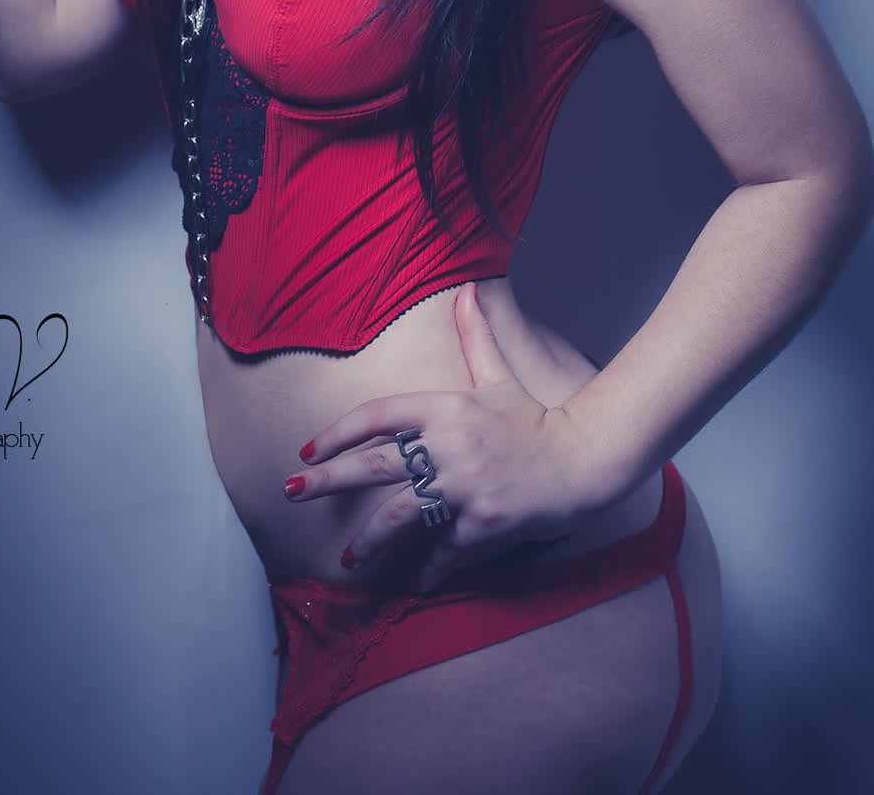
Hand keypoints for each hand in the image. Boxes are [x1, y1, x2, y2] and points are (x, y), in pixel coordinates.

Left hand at [286, 282, 605, 594]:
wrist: (582, 460)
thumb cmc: (535, 419)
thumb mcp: (499, 377)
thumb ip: (477, 336)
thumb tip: (467, 290)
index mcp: (446, 408)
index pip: (379, 415)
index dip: (340, 430)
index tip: (312, 447)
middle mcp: (448, 447)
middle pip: (374, 465)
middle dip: (327, 480)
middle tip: (291, 490)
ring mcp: (463, 488)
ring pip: (400, 515)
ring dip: (368, 540)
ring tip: (346, 558)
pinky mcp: (482, 524)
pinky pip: (443, 550)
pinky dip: (428, 568)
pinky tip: (412, 582)